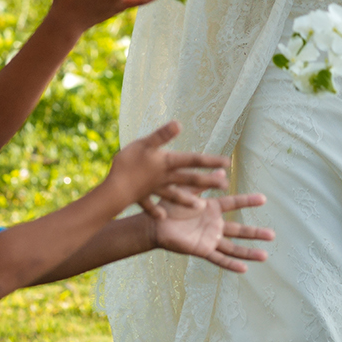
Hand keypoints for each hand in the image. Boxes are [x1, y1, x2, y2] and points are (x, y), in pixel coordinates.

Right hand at [109, 120, 230, 205]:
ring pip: (174, 195)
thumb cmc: (128, 163)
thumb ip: (162, 135)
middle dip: (207, 182)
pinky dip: (155, 211)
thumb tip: (179, 124)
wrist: (113, 190)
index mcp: (168, 163)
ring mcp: (153, 189)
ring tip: (201, 207)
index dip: (210, 161)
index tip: (227, 162)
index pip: (194, 160)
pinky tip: (162, 217)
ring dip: (187, 200)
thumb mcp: (145, 143)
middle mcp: (164, 178)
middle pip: (190, 179)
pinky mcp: (140, 197)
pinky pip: (149, 205)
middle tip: (225, 185)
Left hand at [144, 190, 273, 271]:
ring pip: (233, 247)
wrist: (154, 224)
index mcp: (211, 208)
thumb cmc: (168, 206)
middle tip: (272, 234)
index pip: (233, 203)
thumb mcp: (187, 190)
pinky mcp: (202, 250)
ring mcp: (209, 238)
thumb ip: (204, 182)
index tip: (263, 198)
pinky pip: (218, 258)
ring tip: (265, 256)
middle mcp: (214, 225)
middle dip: (255, 233)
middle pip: (239, 230)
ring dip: (249, 251)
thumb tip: (220, 169)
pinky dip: (231, 264)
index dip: (247, 201)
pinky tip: (244, 269)